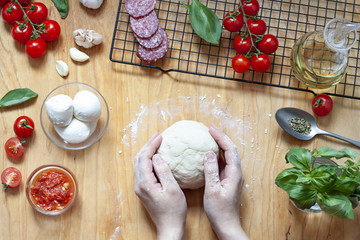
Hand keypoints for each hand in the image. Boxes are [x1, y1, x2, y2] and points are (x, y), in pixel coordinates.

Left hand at [134, 132, 186, 239]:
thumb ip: (164, 171)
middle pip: (138, 159)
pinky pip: (142, 171)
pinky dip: (147, 161)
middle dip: (147, 146)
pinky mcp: (143, 190)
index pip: (144, 158)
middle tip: (158, 136)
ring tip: (156, 143)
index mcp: (145, 183)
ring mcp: (140, 188)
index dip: (151, 145)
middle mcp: (139, 185)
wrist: (169, 227)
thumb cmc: (174, 210)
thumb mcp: (172, 189)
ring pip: (139, 164)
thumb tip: (157, 157)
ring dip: (147, 152)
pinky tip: (156, 158)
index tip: (160, 136)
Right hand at [203, 124, 247, 239]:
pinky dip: (217, 155)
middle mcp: (236, 173)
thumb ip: (210, 171)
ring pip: (227, 156)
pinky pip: (224, 163)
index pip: (229, 150)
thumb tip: (208, 153)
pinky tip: (209, 154)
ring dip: (219, 145)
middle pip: (230, 150)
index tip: (210, 129)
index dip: (221, 137)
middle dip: (221, 138)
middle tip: (210, 129)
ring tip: (209, 137)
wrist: (227, 225)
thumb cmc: (220, 211)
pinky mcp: (229, 181)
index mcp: (234, 174)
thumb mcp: (212, 190)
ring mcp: (233, 177)